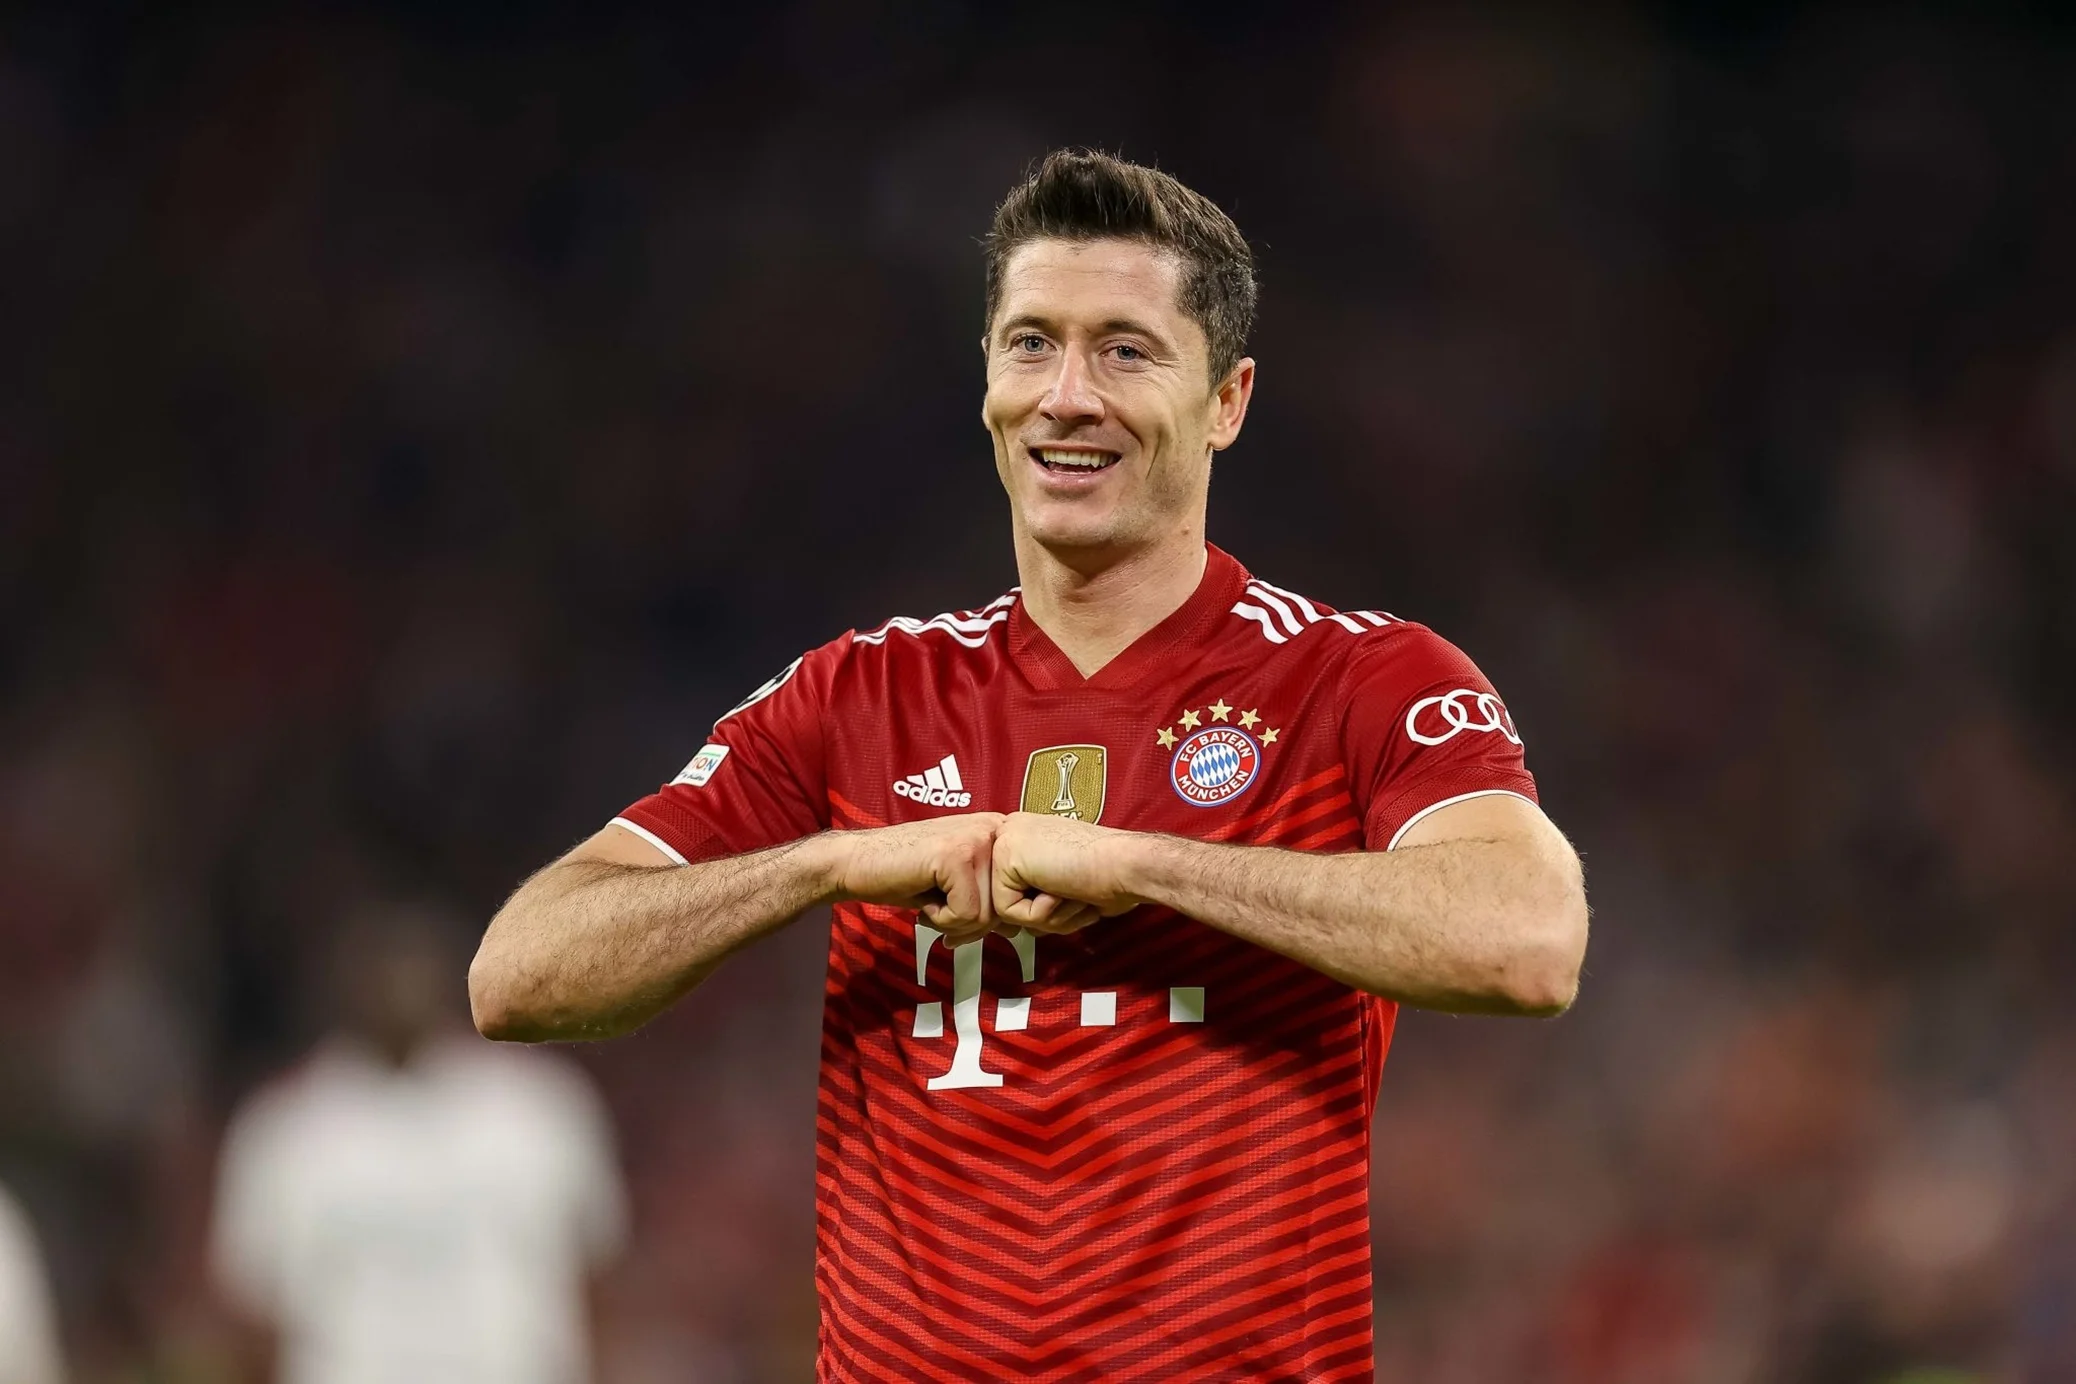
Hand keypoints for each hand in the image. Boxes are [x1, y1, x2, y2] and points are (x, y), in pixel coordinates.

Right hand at [830, 814, 1003, 944]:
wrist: (857, 862)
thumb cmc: (904, 875)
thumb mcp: (957, 886)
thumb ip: (988, 900)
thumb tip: (1019, 927)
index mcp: (996, 832)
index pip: (1015, 892)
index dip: (985, 915)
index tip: (955, 912)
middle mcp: (992, 829)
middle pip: (1004, 906)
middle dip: (970, 924)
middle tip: (938, 913)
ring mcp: (974, 839)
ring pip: (988, 914)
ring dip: (954, 922)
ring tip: (930, 900)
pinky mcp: (955, 855)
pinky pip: (967, 913)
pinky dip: (941, 919)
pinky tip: (923, 898)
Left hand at [990, 812, 1146, 933]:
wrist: (1125, 864)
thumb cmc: (1110, 875)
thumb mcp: (1063, 885)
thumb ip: (1037, 897)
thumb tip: (1015, 925)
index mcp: (1027, 836)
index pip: (1012, 889)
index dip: (1041, 910)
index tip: (1072, 897)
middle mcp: (1014, 832)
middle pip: (1007, 899)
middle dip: (1045, 915)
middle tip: (1077, 899)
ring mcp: (1007, 840)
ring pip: (1006, 909)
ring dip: (1046, 916)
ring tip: (1072, 893)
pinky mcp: (1006, 856)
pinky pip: (1008, 911)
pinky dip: (1039, 914)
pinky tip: (1062, 890)